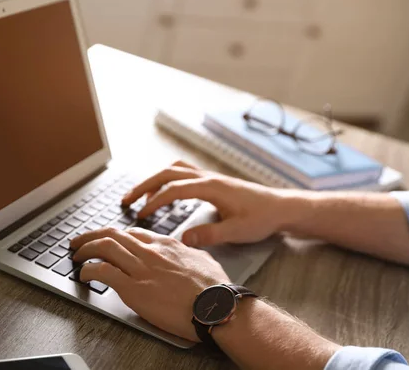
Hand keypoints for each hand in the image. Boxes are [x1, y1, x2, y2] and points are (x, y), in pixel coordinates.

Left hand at [70, 227, 229, 341]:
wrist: (217, 308)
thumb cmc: (215, 289)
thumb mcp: (203, 259)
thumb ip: (189, 251)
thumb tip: (185, 249)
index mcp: (166, 244)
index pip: (132, 233)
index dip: (114, 235)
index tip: (106, 239)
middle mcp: (151, 252)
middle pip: (113, 234)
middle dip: (91, 235)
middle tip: (79, 241)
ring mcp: (141, 269)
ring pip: (104, 247)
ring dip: (84, 249)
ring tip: (76, 255)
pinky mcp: (134, 289)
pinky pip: (103, 272)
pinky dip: (88, 270)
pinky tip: (83, 274)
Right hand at [122, 161, 291, 247]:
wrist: (282, 207)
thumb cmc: (262, 218)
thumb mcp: (238, 231)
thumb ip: (210, 235)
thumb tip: (183, 239)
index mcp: (211, 187)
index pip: (174, 189)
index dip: (154, 201)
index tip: (140, 215)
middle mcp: (208, 178)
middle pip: (167, 173)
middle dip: (145, 185)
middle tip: (127, 199)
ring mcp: (210, 177)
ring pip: (174, 170)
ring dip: (155, 179)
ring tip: (140, 195)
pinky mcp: (213, 182)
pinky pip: (183, 173)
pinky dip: (167, 179)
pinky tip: (165, 192)